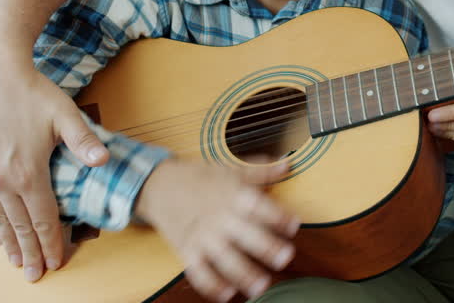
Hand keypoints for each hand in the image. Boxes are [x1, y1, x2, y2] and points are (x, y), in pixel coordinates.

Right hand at [0, 50, 110, 281]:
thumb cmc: (32, 92)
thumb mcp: (65, 114)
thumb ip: (85, 141)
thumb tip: (104, 161)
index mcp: (28, 173)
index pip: (43, 219)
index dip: (52, 242)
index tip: (58, 262)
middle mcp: (3, 181)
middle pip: (20, 227)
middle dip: (31, 253)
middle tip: (36, 275)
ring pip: (0, 220)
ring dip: (9, 244)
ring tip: (17, 264)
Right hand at [135, 159, 299, 302]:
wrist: (159, 185)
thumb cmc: (199, 177)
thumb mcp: (230, 169)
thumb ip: (260, 171)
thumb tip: (287, 164)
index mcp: (232, 194)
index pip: (258, 205)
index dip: (278, 215)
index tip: (294, 225)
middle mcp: (219, 216)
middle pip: (246, 234)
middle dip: (267, 247)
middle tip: (286, 257)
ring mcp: (202, 235)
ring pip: (225, 258)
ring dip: (244, 273)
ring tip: (261, 286)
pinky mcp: (187, 250)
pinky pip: (199, 272)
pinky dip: (211, 285)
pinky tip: (227, 294)